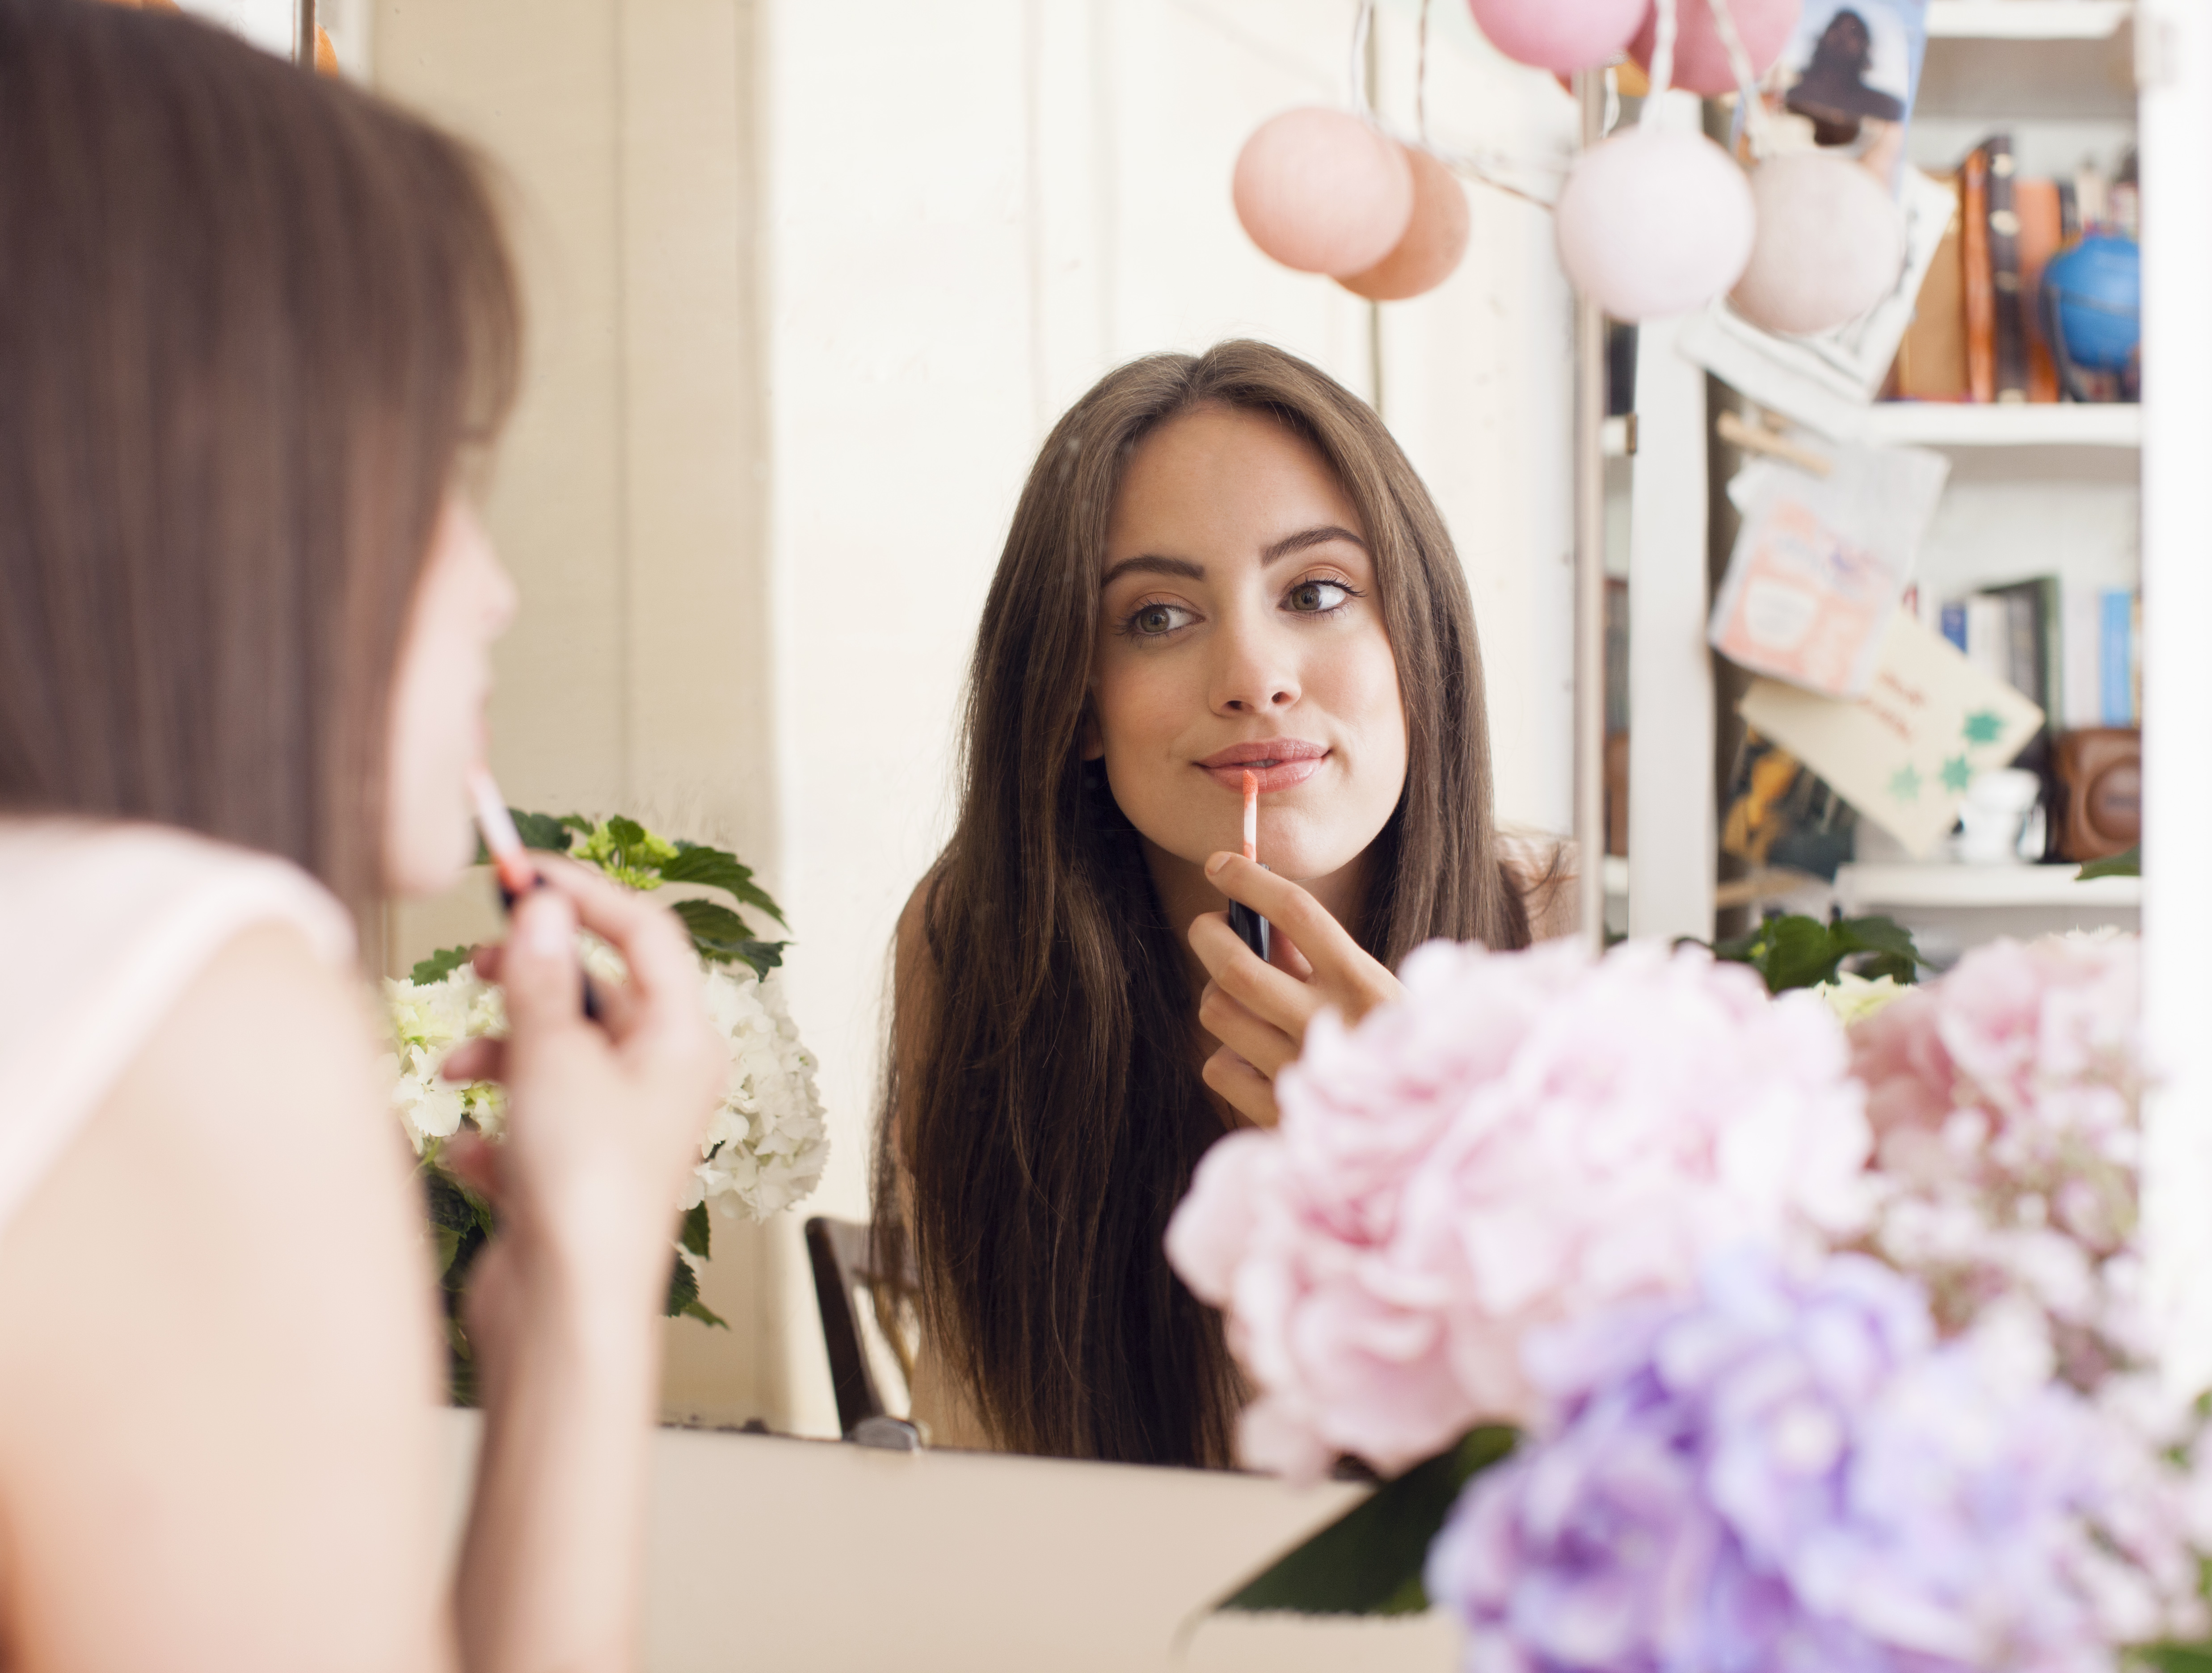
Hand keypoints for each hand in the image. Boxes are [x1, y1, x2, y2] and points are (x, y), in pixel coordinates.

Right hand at [440, 856, 723, 1316]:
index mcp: (684, 1044)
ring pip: (555, 1052)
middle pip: (599, 991)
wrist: (565, 1311)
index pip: (646, 935)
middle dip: (534, 973)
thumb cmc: (584, 1191)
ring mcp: (619, 1129)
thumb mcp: (555, 1060)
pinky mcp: (574, 1173)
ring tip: (456, 1065)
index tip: (523, 873)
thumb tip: (546, 910)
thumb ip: (544, 979)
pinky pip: (527, 1120)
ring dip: (500, 1047)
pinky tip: (469, 1150)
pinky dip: (492, 1123)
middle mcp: (661, 1082)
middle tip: (479, 958)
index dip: (586, 894)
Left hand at [1188, 852, 1404, 1126]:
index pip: (1297, 912)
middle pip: (1235, 967)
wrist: (1431, 1136)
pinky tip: (1252, 1057)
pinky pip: (1218, 1067)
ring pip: (1219, 1013)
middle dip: (1208, 935)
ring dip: (1218, 997)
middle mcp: (1330, 1026)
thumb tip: (1257, 917)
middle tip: (1208, 927)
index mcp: (1365, 984)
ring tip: (1241, 1000)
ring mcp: (1302, 1075)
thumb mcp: (1375, 992)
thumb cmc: (1396, 1047)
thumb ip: (1321, 958)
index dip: (1250, 880)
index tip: (1219, 863)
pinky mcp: (1279, 1117)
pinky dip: (1225, 1055)